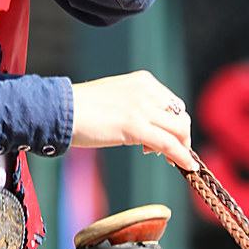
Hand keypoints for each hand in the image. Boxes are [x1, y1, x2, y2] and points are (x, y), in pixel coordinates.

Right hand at [70, 70, 198, 171]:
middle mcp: (146, 90)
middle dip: (180, 136)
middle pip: (180, 115)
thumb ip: (135, 106)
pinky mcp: (136, 126)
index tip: (164, 138)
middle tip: (168, 152)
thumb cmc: (83, 107)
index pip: (172, 103)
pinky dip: (182, 157)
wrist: (62, 109)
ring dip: (182, 147)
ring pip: (180, 129)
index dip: (173, 123)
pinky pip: (169, 144)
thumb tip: (148, 128)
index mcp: (142, 81)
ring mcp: (142, 107)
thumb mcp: (116, 98)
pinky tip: (186, 167)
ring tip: (171, 160)